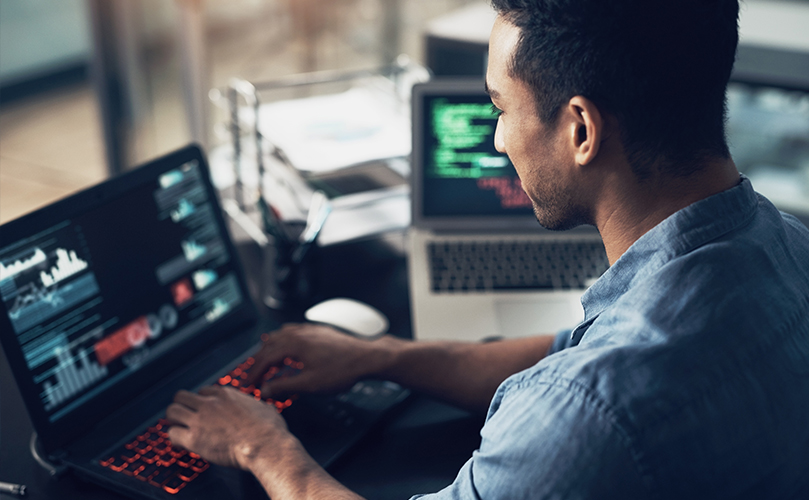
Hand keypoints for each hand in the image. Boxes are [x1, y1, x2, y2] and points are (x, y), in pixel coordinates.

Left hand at [166, 385, 293, 469]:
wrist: (265, 445)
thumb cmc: (269, 430)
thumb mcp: (267, 408)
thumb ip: (259, 406)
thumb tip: (265, 407)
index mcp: (227, 395)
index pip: (203, 391)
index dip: (202, 401)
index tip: (203, 410)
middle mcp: (210, 403)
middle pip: (182, 396)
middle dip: (182, 406)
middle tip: (185, 417)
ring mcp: (200, 419)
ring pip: (172, 411)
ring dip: (174, 420)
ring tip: (179, 429)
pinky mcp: (194, 438)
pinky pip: (172, 434)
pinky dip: (174, 439)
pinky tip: (180, 444)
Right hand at [245, 323, 387, 397]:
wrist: (367, 357)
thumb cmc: (343, 369)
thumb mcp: (310, 384)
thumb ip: (284, 386)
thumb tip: (266, 390)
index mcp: (294, 344)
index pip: (265, 358)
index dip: (254, 373)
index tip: (248, 384)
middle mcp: (299, 333)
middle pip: (269, 345)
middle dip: (258, 361)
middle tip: (252, 375)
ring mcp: (309, 330)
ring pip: (281, 335)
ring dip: (270, 349)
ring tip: (265, 362)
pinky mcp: (319, 331)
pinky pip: (294, 332)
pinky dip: (284, 341)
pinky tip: (287, 347)